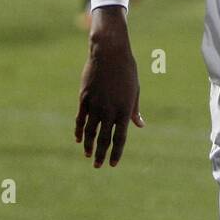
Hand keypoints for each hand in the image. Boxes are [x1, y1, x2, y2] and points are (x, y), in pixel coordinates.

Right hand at [74, 7, 144, 166]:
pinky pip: (81, 119)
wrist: (109, 52)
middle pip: (104, 138)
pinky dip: (79, 130)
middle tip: (98, 166)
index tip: (113, 164)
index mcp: (125, 109)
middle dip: (101, 154)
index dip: (116, 152)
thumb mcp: (135, 90)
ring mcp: (96, 104)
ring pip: (91, 131)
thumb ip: (134, 110)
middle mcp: (110, 110)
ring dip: (89, 145)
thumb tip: (140, 125)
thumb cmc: (126, 70)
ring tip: (88, 156)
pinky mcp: (84, 98)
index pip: (120, 137)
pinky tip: (79, 139)